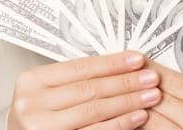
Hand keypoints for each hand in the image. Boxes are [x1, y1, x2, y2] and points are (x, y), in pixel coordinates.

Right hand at [8, 51, 161, 129]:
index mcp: (30, 81)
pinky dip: (120, 123)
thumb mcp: (46, 92)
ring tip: (151, 95)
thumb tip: (118, 67)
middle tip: (150, 77)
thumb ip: (73, 81)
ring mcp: (42, 126)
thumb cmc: (38, 116)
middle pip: (88, 88)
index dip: (111, 63)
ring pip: (94, 110)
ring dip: (128, 101)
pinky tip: (138, 116)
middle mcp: (32, 103)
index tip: (136, 59)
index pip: (78, 68)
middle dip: (124, 81)